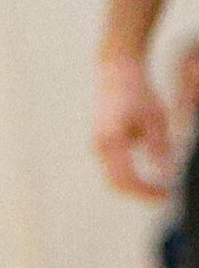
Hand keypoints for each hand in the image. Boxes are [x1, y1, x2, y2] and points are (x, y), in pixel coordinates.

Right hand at [95, 51, 177, 200]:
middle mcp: (100, 146)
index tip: (167, 196)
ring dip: (136, 184)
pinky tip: (149, 174)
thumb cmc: (138, 92)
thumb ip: (158, 148)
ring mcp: (98, 144)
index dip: (147, 191)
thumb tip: (165, 173)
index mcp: (111, 141)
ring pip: (114, 176)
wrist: (117, 71)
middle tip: (164, 196)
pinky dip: (131, 175)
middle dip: (140, 193)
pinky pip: (114, 166)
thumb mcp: (155, 119)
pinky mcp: (101, 141)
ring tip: (160, 187)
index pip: (128, 178)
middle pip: (117, 182)